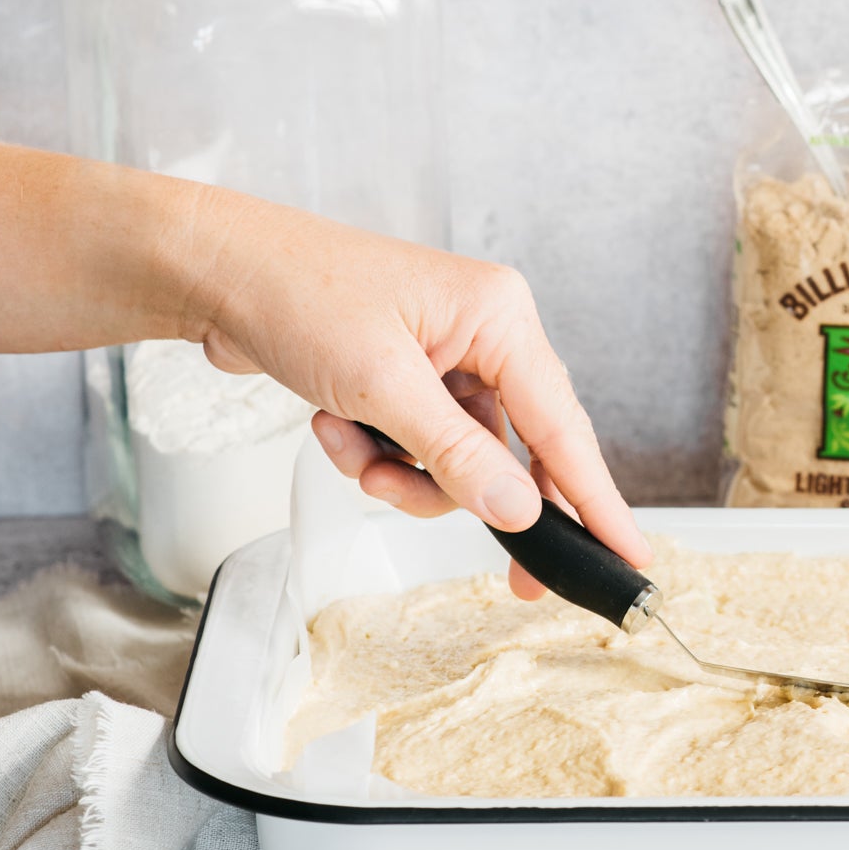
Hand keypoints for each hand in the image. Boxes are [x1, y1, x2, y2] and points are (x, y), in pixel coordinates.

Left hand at [176, 191, 648, 598]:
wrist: (215, 271)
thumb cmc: (296, 294)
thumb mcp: (381, 386)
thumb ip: (456, 455)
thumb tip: (520, 511)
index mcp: (500, 316)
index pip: (565, 427)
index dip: (598, 500)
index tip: (632, 555)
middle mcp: (485, 334)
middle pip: (515, 452)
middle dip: (470, 496)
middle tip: (510, 579)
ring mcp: (446, 359)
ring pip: (459, 462)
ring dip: (404, 477)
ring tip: (353, 456)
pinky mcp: (408, 379)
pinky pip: (417, 450)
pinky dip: (376, 456)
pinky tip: (333, 429)